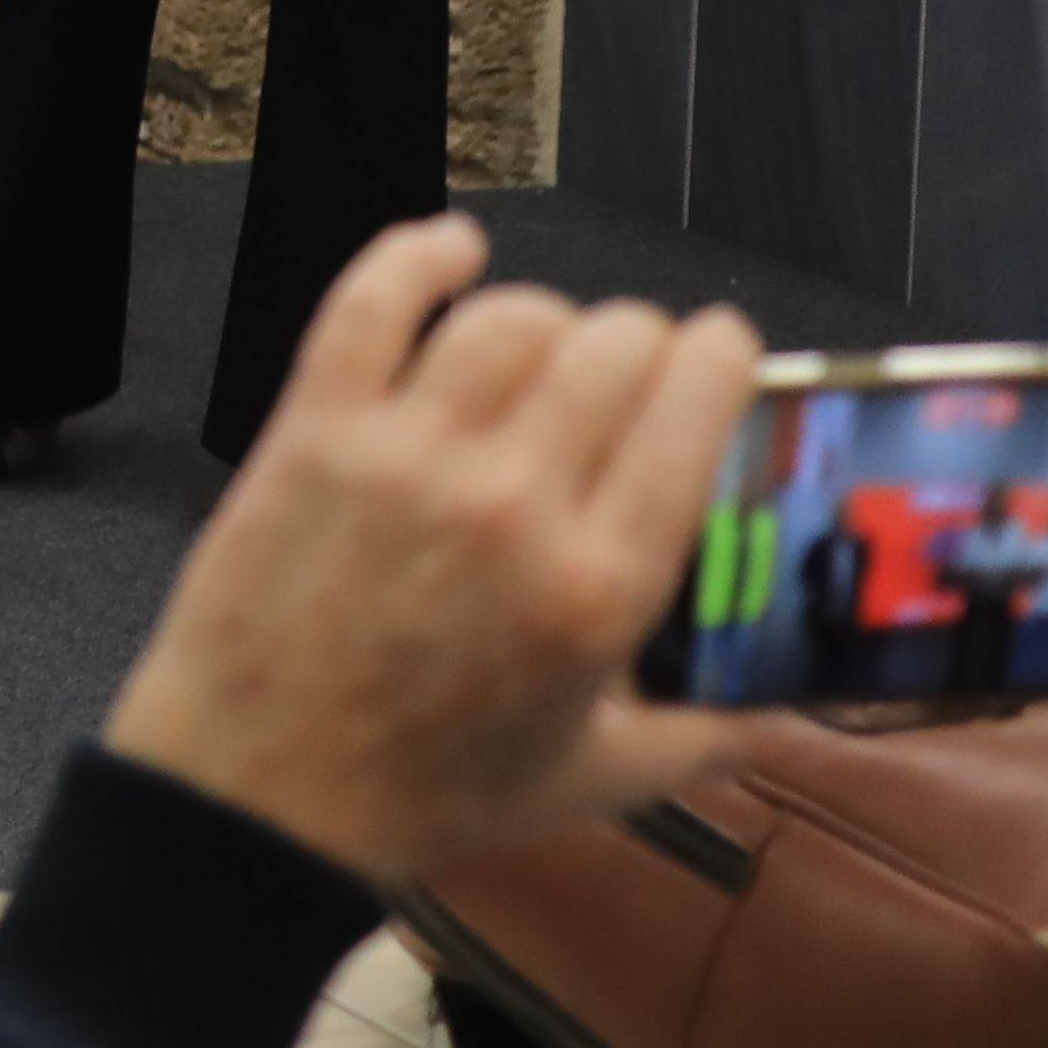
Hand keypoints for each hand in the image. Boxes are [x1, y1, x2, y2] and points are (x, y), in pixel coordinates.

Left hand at [94, 213, 763, 882]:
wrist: (260, 799)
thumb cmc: (429, 795)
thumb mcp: (600, 780)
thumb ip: (707, 732)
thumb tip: (786, 701)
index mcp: (600, 586)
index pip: (692, 409)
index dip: (721, 356)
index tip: (723, 353)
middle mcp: (514, 504)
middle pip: (612, 344)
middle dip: (643, 340)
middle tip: (633, 366)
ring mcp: (407, 458)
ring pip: (508, 316)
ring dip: (546, 315)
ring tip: (548, 344)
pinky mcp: (314, 432)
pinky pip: (371, 304)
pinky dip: (416, 257)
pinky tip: (451, 248)